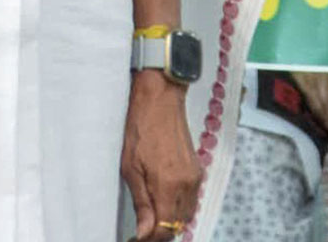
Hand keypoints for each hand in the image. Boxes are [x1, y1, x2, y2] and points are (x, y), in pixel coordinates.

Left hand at [121, 71, 199, 239]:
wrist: (160, 100)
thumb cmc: (139, 128)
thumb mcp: (130, 166)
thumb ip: (141, 202)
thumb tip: (145, 232)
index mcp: (169, 185)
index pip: (166, 228)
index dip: (152, 237)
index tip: (137, 238)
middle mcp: (187, 185)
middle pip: (179, 224)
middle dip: (162, 231)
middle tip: (142, 229)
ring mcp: (195, 178)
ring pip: (187, 213)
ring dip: (171, 220)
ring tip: (150, 218)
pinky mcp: (197, 170)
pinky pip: (191, 199)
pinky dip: (179, 206)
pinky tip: (163, 201)